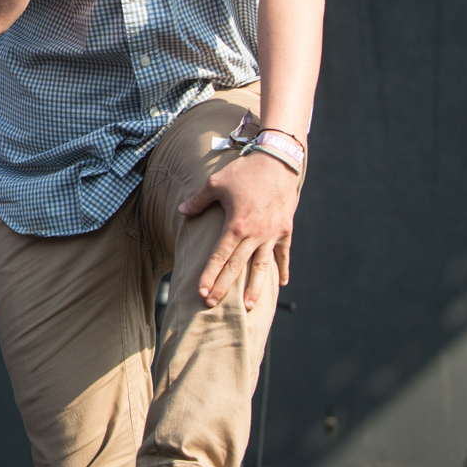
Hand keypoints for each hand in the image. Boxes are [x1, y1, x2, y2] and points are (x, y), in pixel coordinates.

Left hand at [178, 150, 298, 310]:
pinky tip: (281, 284)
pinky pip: (283, 254)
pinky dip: (282, 269)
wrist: (278, 160)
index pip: (219, 257)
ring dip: (255, 288)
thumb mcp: (215, 183)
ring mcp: (272, 233)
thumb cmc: (244, 171)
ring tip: (250, 307)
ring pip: (262, 267)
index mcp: (236, 225)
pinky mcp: (285, 229)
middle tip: (213, 305)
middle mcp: (255, 234)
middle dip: (224, 287)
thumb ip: (198, 201)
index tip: (201, 292)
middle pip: (237, 267)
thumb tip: (181, 210)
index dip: (209, 276)